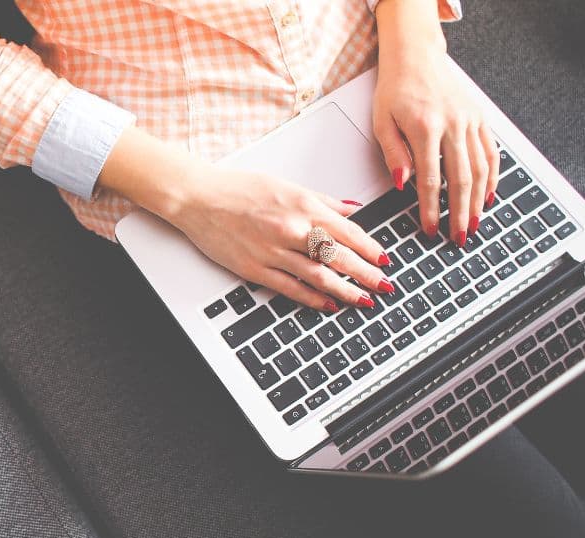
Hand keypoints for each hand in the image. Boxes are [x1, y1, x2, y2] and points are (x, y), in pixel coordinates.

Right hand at [163, 165, 392, 311]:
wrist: (199, 198)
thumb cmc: (238, 189)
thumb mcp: (286, 185)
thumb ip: (322, 201)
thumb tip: (351, 210)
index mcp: (303, 206)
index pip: (348, 232)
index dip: (371, 249)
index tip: (385, 260)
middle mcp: (292, 229)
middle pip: (340, 257)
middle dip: (367, 274)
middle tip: (385, 286)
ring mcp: (274, 252)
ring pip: (320, 276)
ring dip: (346, 291)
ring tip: (364, 300)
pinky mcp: (256, 269)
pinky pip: (291, 288)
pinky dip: (314, 298)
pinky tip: (329, 304)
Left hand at [373, 3, 499, 246]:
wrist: (416, 57)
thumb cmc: (395, 89)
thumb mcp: (382, 121)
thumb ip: (393, 154)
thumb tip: (402, 184)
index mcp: (426, 128)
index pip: (430, 180)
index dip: (431, 209)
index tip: (430, 228)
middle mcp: (453, 125)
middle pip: (461, 179)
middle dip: (460, 213)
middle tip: (459, 237)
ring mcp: (470, 121)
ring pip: (481, 168)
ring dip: (479, 201)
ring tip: (475, 224)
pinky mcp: (479, 118)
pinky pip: (491, 152)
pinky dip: (492, 176)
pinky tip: (488, 196)